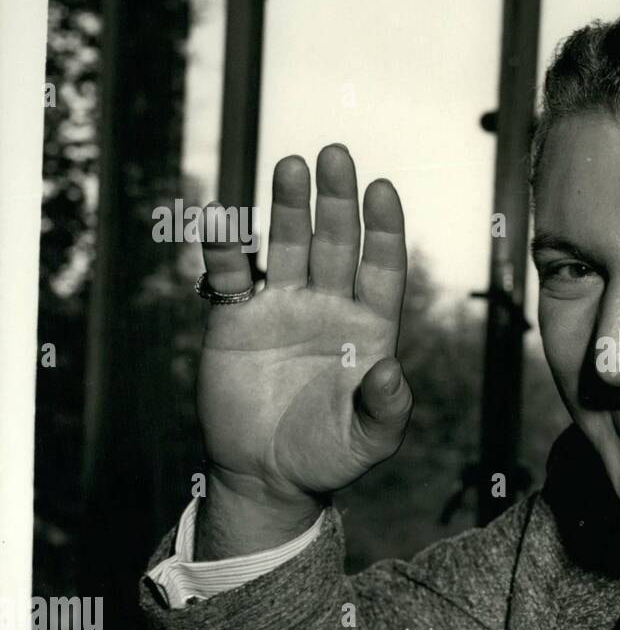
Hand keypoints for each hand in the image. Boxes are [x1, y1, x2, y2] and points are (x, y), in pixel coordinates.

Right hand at [195, 144, 411, 530]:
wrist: (267, 475)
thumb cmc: (330, 454)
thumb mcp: (370, 440)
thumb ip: (387, 409)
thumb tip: (389, 371)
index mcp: (370, 327)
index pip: (382, 267)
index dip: (383, 229)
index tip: (382, 190)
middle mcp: (329, 306)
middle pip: (336, 242)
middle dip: (336, 200)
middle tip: (335, 155)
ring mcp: (282, 307)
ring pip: (287, 245)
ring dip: (289, 207)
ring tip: (290, 166)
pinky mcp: (235, 319)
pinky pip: (230, 275)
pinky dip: (224, 247)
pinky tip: (220, 218)